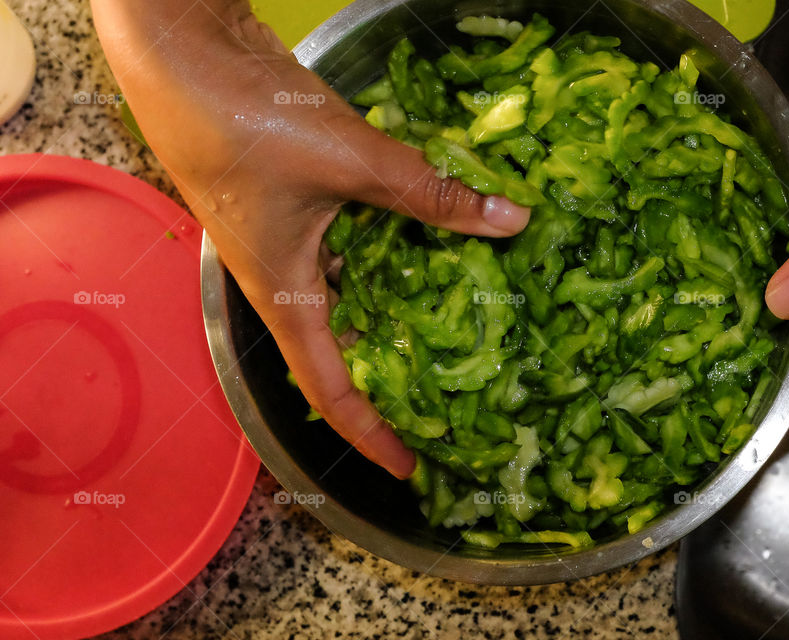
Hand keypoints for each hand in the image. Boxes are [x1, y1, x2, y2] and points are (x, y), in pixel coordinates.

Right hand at [90, 0, 530, 477]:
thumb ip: (431, 193)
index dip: (370, 433)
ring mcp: (294, 239)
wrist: (181, 51)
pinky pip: (357, 242)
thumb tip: (511, 220)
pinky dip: (399, 247)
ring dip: (406, 303)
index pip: (330, 389)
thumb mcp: (350, 162)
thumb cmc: (243, 122)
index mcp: (284, 295)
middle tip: (460, 387)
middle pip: (346, 346)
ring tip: (468, 319)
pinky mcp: (303, 199)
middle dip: (398, 370)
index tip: (412, 464)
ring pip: (357, 291)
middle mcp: (287, 278)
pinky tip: (441, 238)